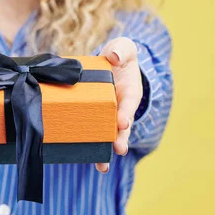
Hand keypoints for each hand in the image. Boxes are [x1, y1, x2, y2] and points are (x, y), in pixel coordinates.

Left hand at [96, 37, 142, 172]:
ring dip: (106, 151)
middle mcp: (121, 108)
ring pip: (109, 137)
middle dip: (121, 138)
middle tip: (119, 149)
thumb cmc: (118, 55)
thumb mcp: (123, 47)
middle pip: (122, 127)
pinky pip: (93, 135)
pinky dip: (90, 148)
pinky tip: (84, 160)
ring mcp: (109, 117)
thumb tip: (114, 57)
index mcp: (130, 92)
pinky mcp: (95, 120)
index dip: (126, 113)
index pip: (129, 104)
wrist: (109, 64)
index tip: (122, 122)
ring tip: (103, 167)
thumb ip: (121, 50)